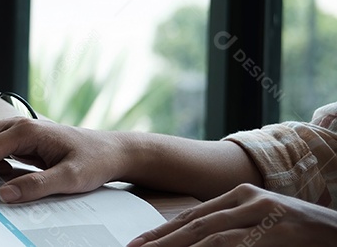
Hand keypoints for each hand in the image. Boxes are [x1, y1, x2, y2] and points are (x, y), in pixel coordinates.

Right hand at [0, 118, 126, 202]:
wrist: (111, 151)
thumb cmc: (94, 160)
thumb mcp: (71, 179)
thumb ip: (36, 186)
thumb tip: (4, 195)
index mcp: (24, 131)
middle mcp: (16, 126)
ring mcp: (16, 131)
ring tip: (3, 181)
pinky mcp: (18, 140)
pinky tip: (9, 177)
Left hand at [127, 184, 336, 246]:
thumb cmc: (299, 234)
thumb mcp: (259, 228)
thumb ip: (230, 233)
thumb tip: (194, 244)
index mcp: (239, 195)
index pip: (192, 215)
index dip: (162, 230)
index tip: (138, 242)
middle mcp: (247, 199)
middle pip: (194, 223)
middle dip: (161, 240)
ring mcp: (262, 212)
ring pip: (210, 234)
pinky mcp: (276, 227)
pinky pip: (236, 244)